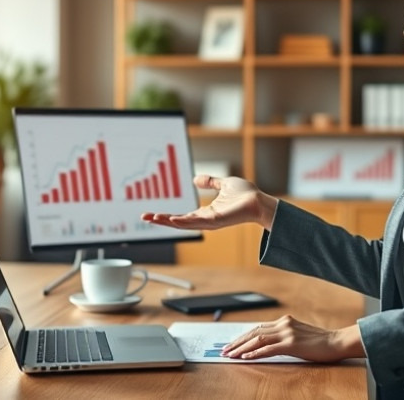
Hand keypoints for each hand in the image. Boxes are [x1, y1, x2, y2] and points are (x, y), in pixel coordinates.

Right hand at [142, 175, 278, 229]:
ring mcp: (210, 223)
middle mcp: (205, 220)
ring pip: (184, 224)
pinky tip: (172, 219)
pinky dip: (183, 222)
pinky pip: (196, 223)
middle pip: (178, 222)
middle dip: (160, 220)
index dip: (166, 216)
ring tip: (152, 218)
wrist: (259, 201)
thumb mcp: (223, 184)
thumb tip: (195, 179)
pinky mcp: (216, 222)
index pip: (181, 216)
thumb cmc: (246, 195)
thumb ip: (210, 182)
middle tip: (144, 217)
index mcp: (206, 213)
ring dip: (167, 222)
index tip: (151, 214)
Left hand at [221, 315, 363, 361]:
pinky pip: (268, 348)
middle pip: (254, 332)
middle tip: (224, 351)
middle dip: (237, 342)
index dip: (242, 337)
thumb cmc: (321, 343)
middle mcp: (284, 324)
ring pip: (257, 339)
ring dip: (241, 348)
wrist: (337, 342)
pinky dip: (254, 353)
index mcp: (284, 321)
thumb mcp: (299, 335)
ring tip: (230, 355)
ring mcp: (287, 333)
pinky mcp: (291, 344)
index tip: (231, 344)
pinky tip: (245, 357)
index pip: (257, 328)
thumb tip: (268, 344)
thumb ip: (285, 336)